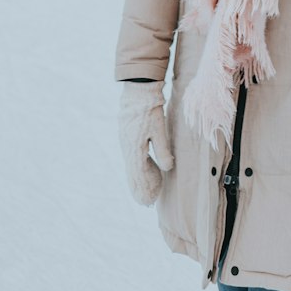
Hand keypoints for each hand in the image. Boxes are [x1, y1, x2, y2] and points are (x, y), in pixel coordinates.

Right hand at [118, 82, 173, 205]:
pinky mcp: (125, 134)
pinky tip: (142, 168)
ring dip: (137, 178)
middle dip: (139, 187)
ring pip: (130, 164)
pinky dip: (135, 166)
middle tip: (146, 201)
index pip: (139, 174)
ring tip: (144, 189)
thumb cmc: (150, 108)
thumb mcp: (159, 129)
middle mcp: (126, 146)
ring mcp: (124, 140)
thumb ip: (163, 150)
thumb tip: (167, 169)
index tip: (151, 198)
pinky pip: (130, 156)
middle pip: (132, 172)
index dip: (146, 187)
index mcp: (134, 147)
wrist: (138, 88)